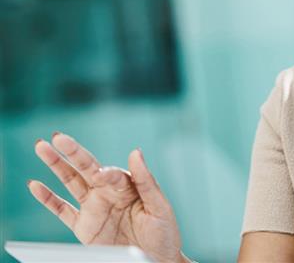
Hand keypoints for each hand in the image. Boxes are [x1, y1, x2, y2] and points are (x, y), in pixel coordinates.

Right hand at [29, 133, 188, 262]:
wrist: (157, 259)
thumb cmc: (163, 233)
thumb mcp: (160, 206)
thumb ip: (146, 181)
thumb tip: (135, 152)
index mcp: (128, 186)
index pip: (113, 174)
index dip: (106, 173)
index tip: (101, 175)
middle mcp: (109, 193)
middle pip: (87, 168)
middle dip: (72, 152)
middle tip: (58, 137)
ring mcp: (95, 207)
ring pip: (71, 182)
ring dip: (56, 165)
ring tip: (41, 147)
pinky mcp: (84, 226)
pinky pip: (62, 210)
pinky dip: (48, 199)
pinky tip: (35, 185)